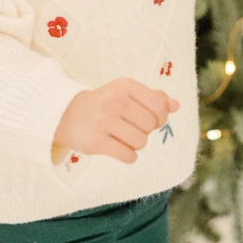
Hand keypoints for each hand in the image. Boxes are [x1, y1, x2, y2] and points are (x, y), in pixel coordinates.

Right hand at [55, 79, 179, 163]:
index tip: (151, 120)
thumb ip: (153, 97)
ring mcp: (104, 121)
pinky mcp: (96, 141)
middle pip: (150, 125)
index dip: (161, 117)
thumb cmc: (104, 104)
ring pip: (140, 142)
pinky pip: (127, 155)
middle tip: (131, 128)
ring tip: (124, 138)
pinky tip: (119, 148)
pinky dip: (128, 156)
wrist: (66, 114)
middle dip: (146, 131)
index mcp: (125, 86)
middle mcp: (115, 101)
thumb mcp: (126, 93)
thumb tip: (176, 106)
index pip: (159, 105)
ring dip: (136, 145)